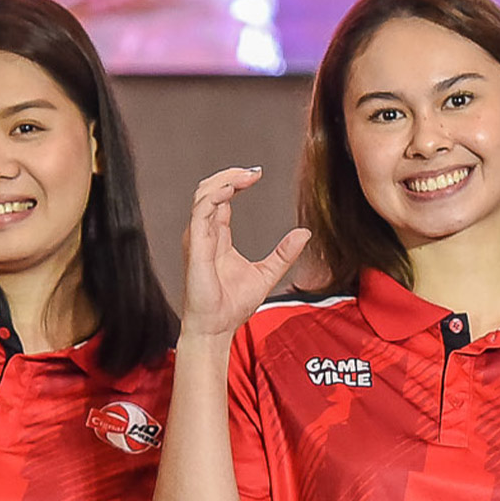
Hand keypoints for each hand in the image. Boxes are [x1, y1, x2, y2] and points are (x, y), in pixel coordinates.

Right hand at [183, 167, 309, 344]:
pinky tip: (233, 189)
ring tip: (246, 175)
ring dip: (224, 180)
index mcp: (217, 237)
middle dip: (230, 174)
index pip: (222, 198)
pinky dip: (216, 195)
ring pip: (203, 194)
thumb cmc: (231, 306)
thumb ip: (284, 253)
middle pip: (210, 189)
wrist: (216, 328)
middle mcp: (204, 234)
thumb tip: (304, 233)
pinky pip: (201, 210)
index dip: (237, 182)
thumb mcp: (267, 274)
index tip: (258, 174)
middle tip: (254, 171)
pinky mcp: (195, 245)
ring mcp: (197, 238)